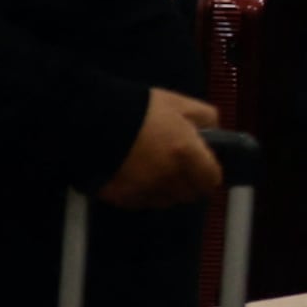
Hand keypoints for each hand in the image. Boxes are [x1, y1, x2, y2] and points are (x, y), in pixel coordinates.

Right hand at [95, 88, 223, 209]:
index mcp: (185, 154)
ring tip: (154, 169)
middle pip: (189, 194)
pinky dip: (141, 193)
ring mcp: (143, 190)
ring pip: (165, 200)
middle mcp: (167, 178)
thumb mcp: (179, 104)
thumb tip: (215, 134)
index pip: (211, 181)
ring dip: (165, 190)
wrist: (91, 120)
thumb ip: (206, 118)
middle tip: (178, 165)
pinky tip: (133, 175)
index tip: (204, 166)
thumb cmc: (139, 109)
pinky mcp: (120, 198)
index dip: (209, 174)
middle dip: (188, 182)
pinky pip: (140, 202)